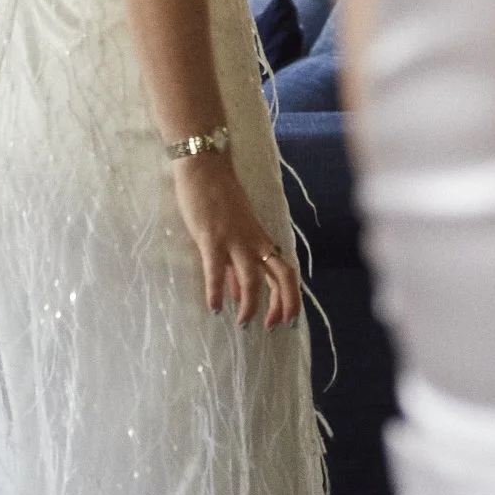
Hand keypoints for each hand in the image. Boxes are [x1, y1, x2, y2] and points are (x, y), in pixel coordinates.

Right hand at [171, 150, 303, 329]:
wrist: (204, 168)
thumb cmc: (217, 199)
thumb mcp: (232, 235)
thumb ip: (234, 267)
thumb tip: (237, 295)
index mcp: (260, 241)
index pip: (285, 273)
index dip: (289, 299)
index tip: (285, 321)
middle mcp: (254, 243)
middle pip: (281, 276)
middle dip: (283, 304)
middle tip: (274, 327)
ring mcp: (235, 240)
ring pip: (253, 278)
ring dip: (251, 305)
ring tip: (243, 324)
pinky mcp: (212, 238)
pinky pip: (217, 270)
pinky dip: (217, 291)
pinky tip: (214, 308)